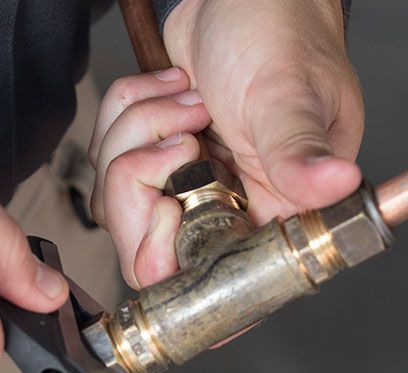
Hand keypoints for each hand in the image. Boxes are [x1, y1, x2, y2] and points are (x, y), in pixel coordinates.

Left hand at [89, 0, 363, 288]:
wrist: (243, 2)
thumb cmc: (280, 39)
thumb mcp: (287, 94)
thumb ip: (298, 150)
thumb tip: (337, 186)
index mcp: (266, 213)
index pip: (206, 276)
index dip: (170, 257)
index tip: (170, 203)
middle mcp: (220, 210)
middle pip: (139, 247)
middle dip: (140, 181)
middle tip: (183, 134)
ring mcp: (178, 188)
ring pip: (113, 200)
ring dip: (134, 135)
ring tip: (184, 99)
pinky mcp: (150, 162)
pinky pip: (104, 159)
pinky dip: (122, 116)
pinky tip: (166, 90)